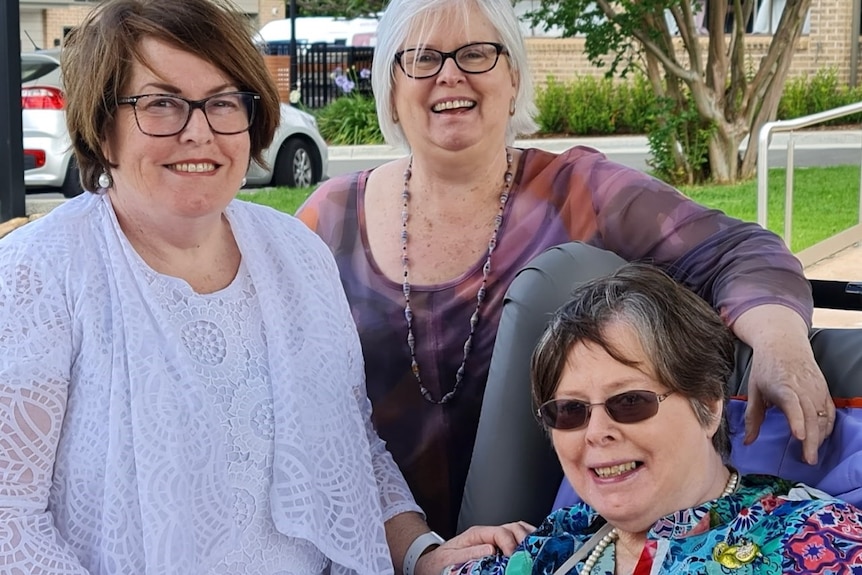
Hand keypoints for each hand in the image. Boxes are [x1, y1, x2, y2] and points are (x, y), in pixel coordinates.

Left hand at [415, 521, 533, 574]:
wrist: (433, 565)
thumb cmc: (440, 563)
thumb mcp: (450, 559)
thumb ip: (469, 553)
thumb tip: (491, 549)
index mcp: (476, 534)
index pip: (499, 532)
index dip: (509, 543)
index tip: (513, 557)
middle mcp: (488, 534)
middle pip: (513, 527)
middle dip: (524, 538)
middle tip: (529, 554)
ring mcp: (494, 539)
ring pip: (518, 530)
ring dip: (528, 538)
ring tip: (536, 550)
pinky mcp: (498, 547)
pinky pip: (516, 538)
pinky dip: (527, 541)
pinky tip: (532, 549)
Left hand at [733, 305, 833, 464]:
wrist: (784, 343)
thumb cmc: (766, 367)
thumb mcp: (754, 389)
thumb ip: (753, 416)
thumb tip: (747, 441)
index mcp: (783, 386)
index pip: (792, 405)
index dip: (797, 420)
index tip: (799, 436)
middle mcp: (803, 388)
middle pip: (811, 417)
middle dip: (811, 441)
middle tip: (808, 460)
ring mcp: (816, 389)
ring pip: (823, 417)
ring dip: (820, 437)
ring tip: (811, 454)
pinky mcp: (824, 390)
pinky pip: (829, 412)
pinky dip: (827, 427)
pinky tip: (820, 438)